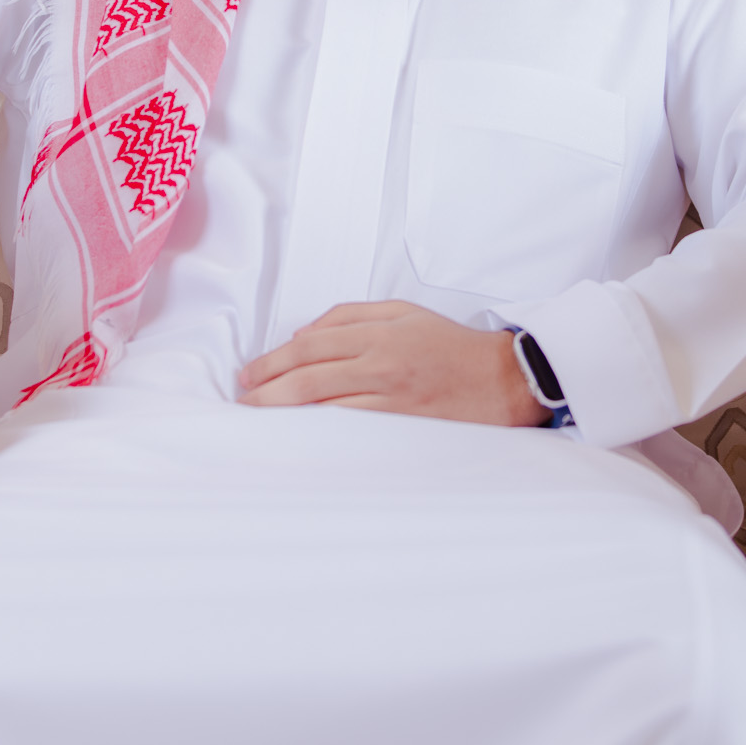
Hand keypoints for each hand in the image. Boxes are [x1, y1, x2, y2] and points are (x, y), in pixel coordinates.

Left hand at [238, 300, 546, 426]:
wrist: (503, 380)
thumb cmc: (451, 344)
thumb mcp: (403, 312)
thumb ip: (350, 317)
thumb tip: (303, 335)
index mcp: (379, 333)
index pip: (311, 345)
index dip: (273, 361)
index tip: (250, 373)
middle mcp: (381, 363)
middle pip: (309, 375)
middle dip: (267, 389)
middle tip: (243, 399)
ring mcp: (391, 398)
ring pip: (324, 404)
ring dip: (284, 412)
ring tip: (258, 417)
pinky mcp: (401, 425)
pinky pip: (351, 426)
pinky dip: (319, 428)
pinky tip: (297, 432)